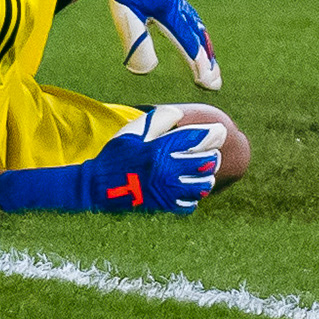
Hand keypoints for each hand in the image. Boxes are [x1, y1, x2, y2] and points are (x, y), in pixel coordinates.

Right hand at [84, 119, 220, 212]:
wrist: (98, 186)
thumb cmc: (117, 155)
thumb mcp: (133, 132)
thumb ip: (158, 120)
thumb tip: (180, 112)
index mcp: (159, 150)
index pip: (196, 139)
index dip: (213, 134)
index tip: (220, 130)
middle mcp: (166, 171)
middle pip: (206, 162)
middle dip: (212, 154)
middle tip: (210, 151)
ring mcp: (167, 191)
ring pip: (204, 184)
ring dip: (207, 175)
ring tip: (202, 170)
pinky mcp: (165, 206)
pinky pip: (192, 203)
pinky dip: (195, 195)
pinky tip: (189, 187)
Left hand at [98, 0, 218, 89]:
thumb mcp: (126, 18)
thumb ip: (137, 43)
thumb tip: (148, 70)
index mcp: (169, 11)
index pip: (188, 43)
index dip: (198, 64)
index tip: (207, 82)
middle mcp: (177, 6)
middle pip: (197, 37)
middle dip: (207, 61)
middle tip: (214, 83)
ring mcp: (176, 0)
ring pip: (196, 28)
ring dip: (205, 48)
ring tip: (211, 66)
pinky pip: (190, 19)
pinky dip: (198, 34)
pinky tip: (197, 39)